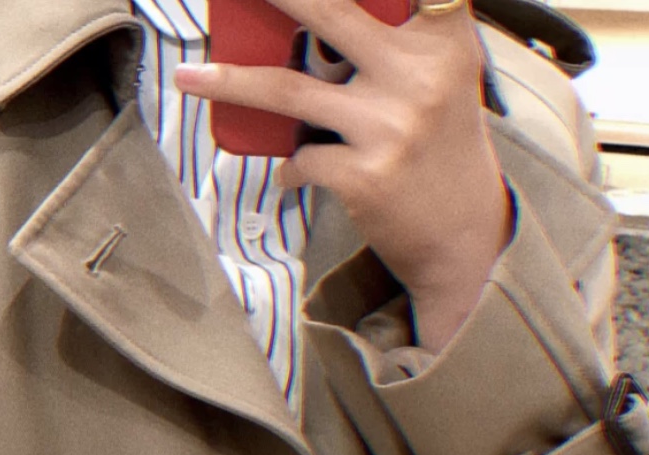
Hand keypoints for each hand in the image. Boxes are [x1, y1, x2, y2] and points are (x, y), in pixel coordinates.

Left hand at [175, 0, 511, 349]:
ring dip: (231, 81)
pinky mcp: (363, 176)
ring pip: (287, 91)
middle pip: (330, 10)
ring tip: (188, 75)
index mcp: (443, 40)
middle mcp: (419, 75)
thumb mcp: (442, 76)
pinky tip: (298, 172)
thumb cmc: (441, 148)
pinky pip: (300, 158)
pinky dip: (291, 166)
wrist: (460, 237)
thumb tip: (314, 13)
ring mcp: (388, 127)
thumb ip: (404, 35)